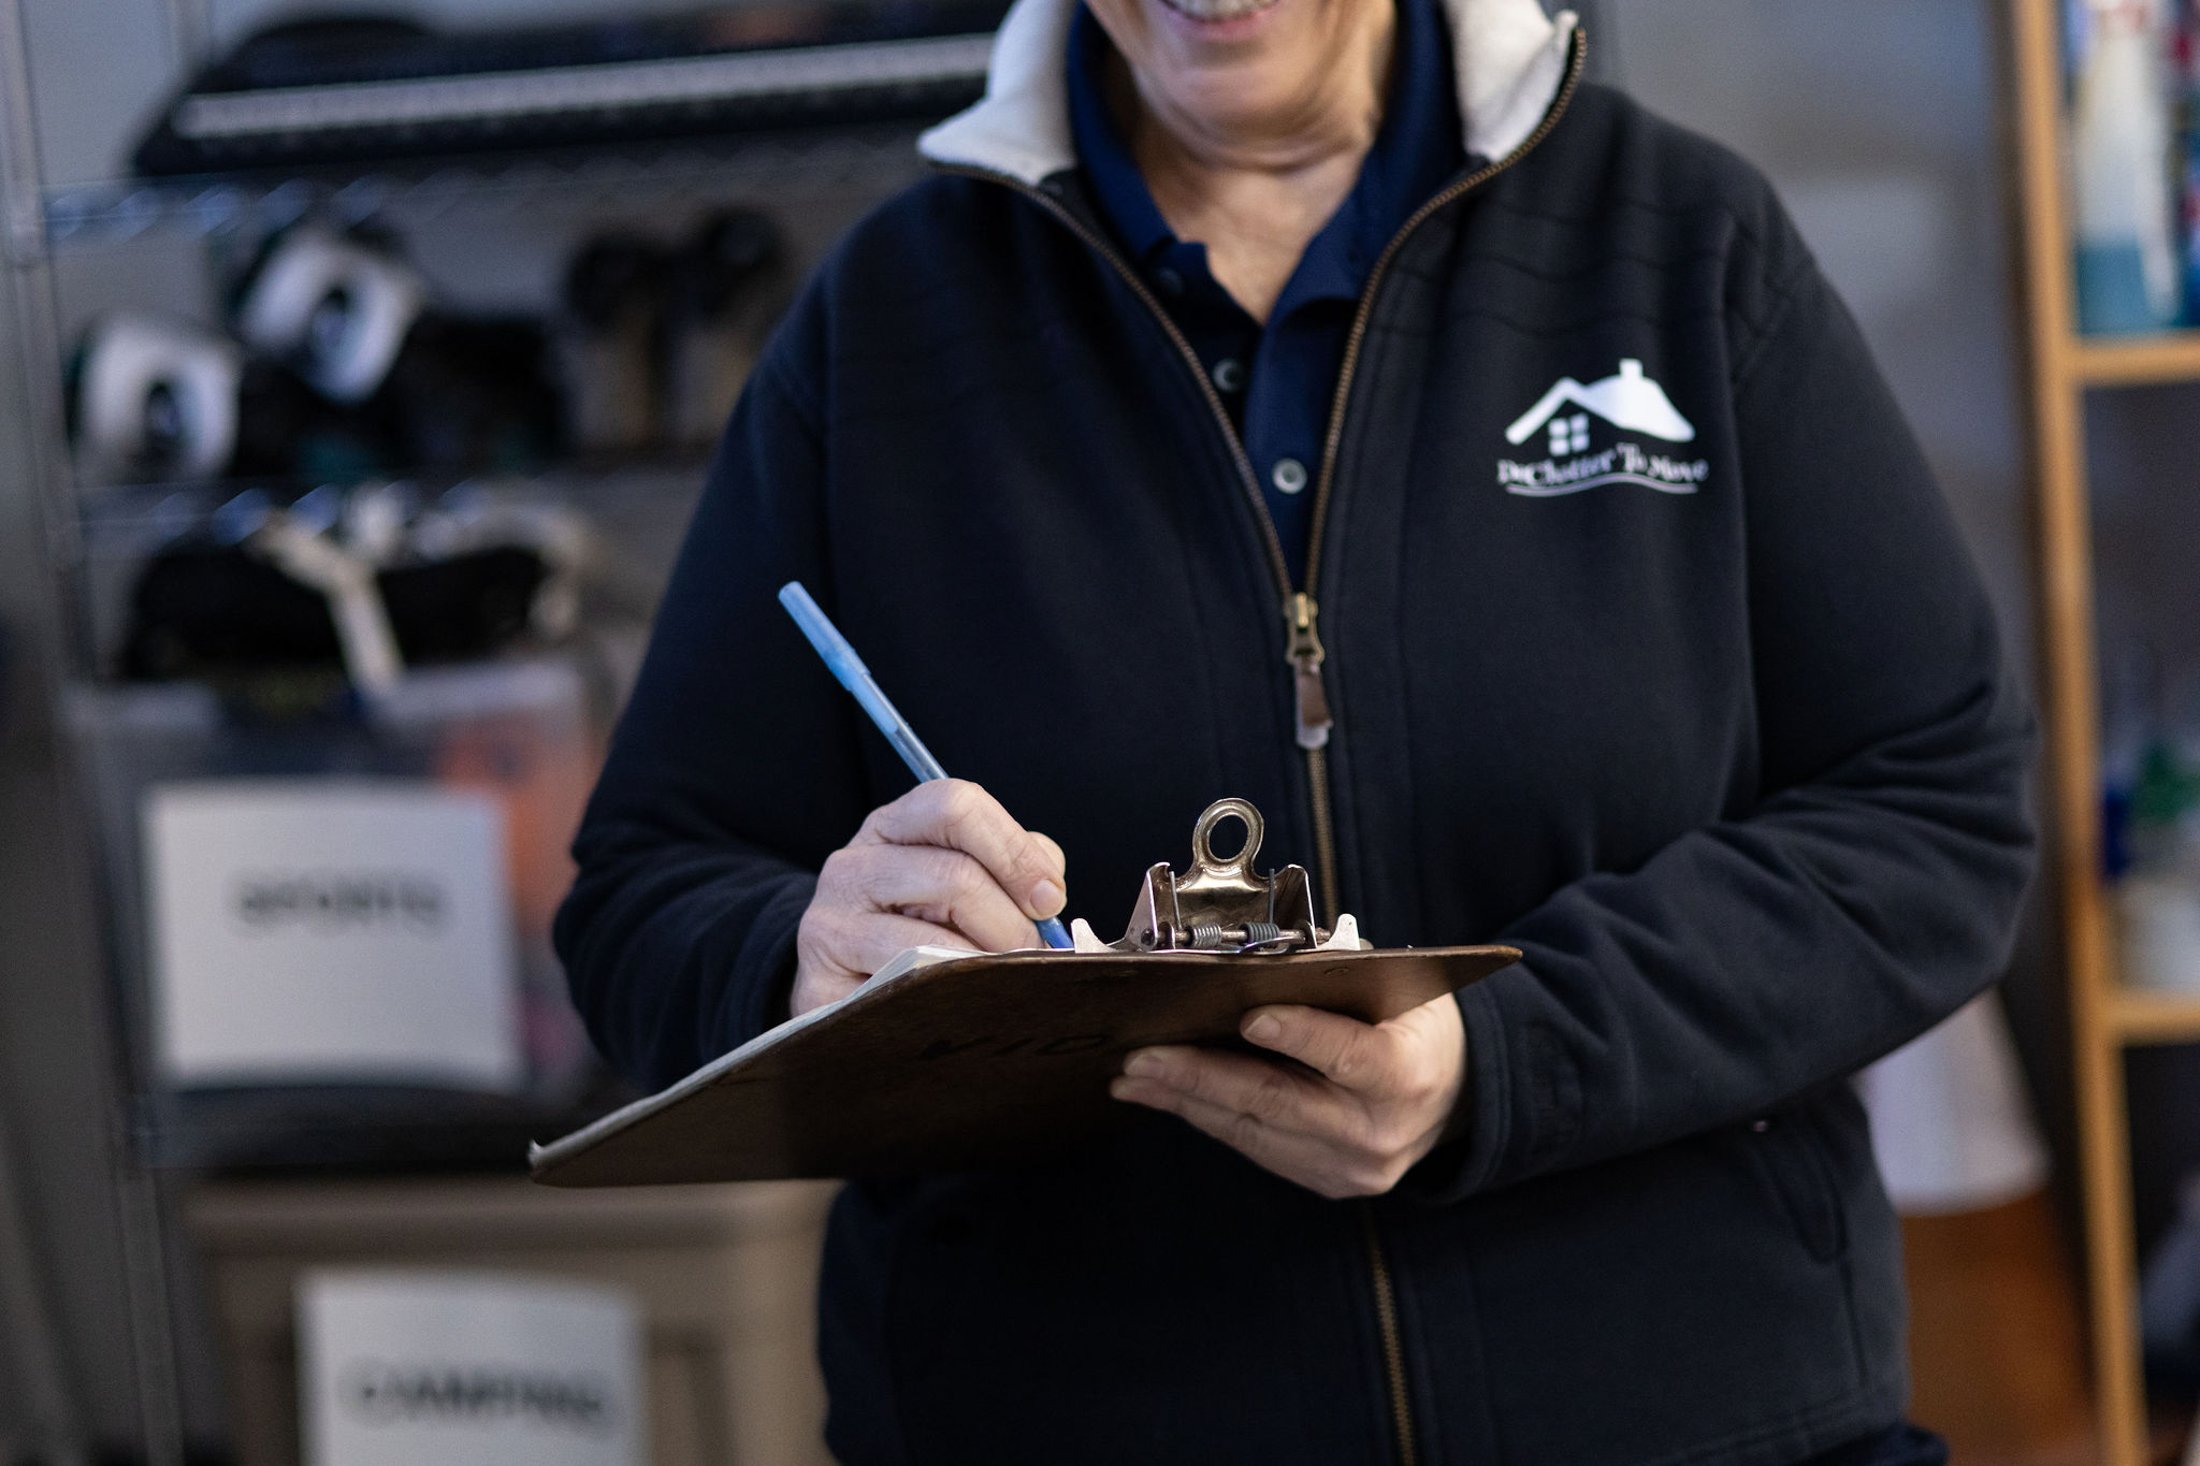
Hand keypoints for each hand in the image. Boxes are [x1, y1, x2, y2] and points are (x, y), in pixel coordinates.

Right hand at [792, 779, 1066, 1017]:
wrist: (847, 998)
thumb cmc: (921, 937)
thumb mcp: (965, 888)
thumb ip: (1013, 872)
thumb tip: (1047, 890)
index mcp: (895, 826)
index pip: (957, 805)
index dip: (1015, 850)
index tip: (1050, 899)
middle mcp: (855, 861)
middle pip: (957, 873)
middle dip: (1011, 923)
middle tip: (1031, 956)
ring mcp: (832, 916)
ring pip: (934, 934)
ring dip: (985, 960)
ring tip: (998, 980)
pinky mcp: (823, 974)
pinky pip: (908, 978)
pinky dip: (951, 991)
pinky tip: (960, 1001)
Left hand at [1110, 995, 1466, 1198]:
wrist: (1455, 1096)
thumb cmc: (1412, 1023)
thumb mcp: (1397, 989)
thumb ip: (1334, 977)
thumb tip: (1252, 960)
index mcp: (1407, 1074)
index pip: (1350, 1056)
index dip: (1300, 1036)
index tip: (1249, 1017)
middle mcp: (1379, 1132)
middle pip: (1279, 1101)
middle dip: (1202, 1077)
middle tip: (1144, 1057)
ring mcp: (1350, 1167)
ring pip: (1254, 1130)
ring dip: (1186, 1101)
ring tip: (1133, 1077)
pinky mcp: (1325, 1181)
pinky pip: (1254, 1146)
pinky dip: (1206, 1117)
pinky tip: (1166, 1096)